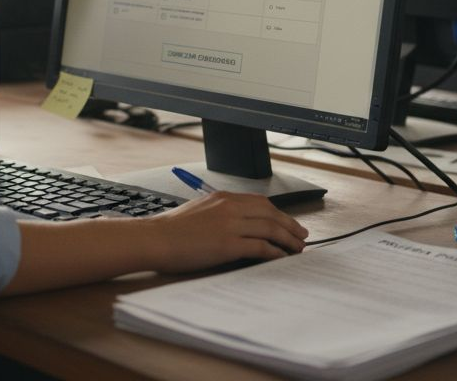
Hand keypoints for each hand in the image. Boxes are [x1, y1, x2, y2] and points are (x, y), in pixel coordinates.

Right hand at [140, 191, 308, 272]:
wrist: (155, 238)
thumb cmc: (171, 230)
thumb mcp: (198, 211)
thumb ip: (219, 214)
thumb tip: (237, 226)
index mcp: (222, 198)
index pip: (260, 202)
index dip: (278, 213)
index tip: (288, 222)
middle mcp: (229, 207)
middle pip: (271, 213)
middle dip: (290, 225)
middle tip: (301, 236)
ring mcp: (230, 225)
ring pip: (270, 229)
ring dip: (288, 240)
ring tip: (297, 250)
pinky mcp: (228, 244)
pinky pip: (260, 247)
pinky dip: (274, 253)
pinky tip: (280, 258)